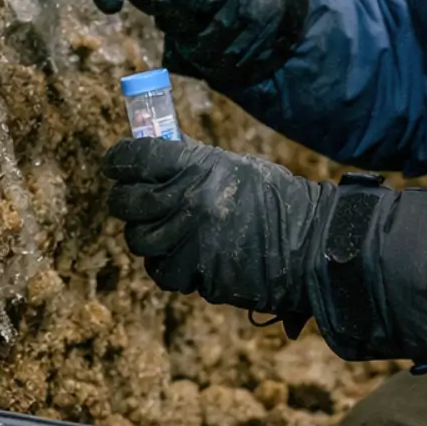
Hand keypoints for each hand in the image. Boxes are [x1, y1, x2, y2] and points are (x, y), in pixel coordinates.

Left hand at [103, 136, 329, 321]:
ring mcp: (192, 243)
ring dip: (146, 235)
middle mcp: (191, 205)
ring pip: (141, 240)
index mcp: (201, 168)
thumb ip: (193, 161)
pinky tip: (184, 254)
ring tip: (163, 229)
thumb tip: (155, 150)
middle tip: (128, 198)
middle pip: (129, 202)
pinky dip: (167, 263)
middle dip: (123, 199)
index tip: (115, 163)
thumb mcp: (236, 166)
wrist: (311, 244)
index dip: (119, 159)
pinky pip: (162, 270)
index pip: (138, 158)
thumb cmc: (276, 199)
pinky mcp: (199, 275)